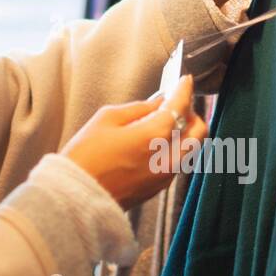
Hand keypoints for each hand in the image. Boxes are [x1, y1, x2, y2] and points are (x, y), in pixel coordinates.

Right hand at [60, 75, 206, 210]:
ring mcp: (166, 174)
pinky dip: (176, 148)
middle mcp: (168, 156)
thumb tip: (157, 103)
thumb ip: (137, 108)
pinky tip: (157, 143)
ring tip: (166, 123)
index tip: (185, 80)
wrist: (77, 195)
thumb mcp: (106, 119)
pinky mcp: (159, 187)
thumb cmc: (86, 155)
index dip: (184, 89)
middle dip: (192, 113)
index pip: (180, 105)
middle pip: (199, 130)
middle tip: (177, 103)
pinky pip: (178, 162)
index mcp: (154, 135)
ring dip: (185, 132)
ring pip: (192, 148)